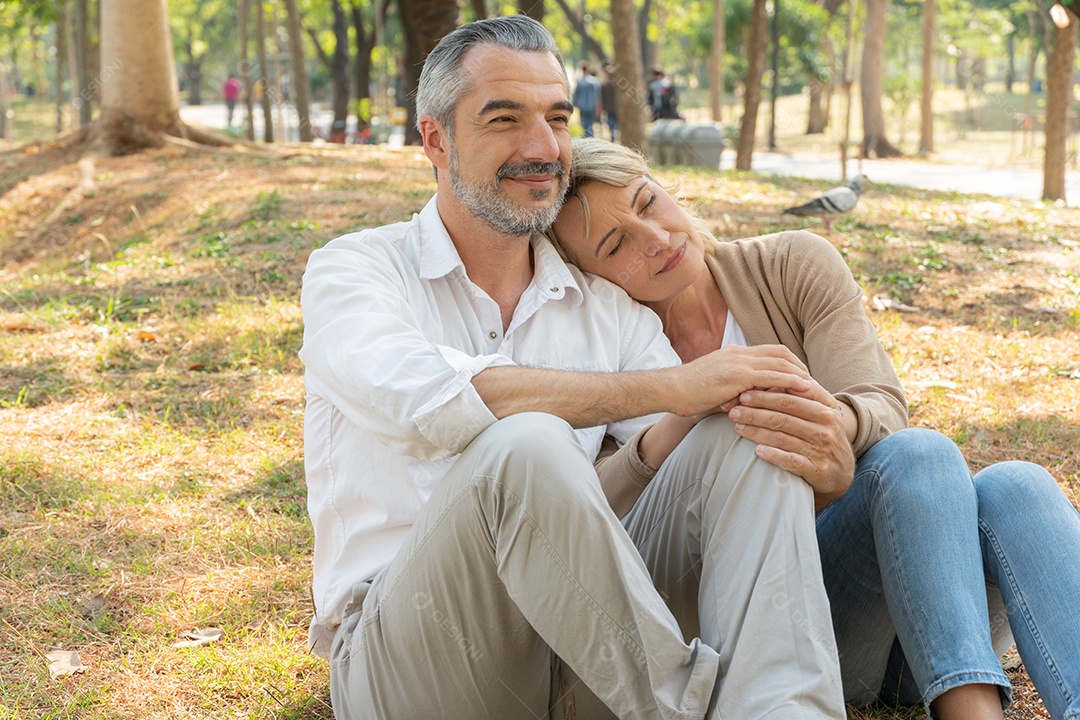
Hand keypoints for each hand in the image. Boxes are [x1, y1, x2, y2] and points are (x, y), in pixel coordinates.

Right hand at [671, 344, 811, 416]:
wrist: (668, 390)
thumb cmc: (686, 394)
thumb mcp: (714, 388)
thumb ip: (732, 390)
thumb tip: (745, 402)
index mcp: (733, 354)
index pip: (768, 352)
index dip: (788, 362)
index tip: (800, 376)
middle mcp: (738, 352)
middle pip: (780, 352)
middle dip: (799, 366)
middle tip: (813, 382)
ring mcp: (738, 361)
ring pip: (780, 361)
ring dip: (800, 373)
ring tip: (815, 386)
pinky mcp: (737, 374)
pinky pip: (772, 375)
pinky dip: (791, 379)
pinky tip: (803, 388)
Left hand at [726, 378, 854, 507]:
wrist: (842, 471)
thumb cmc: (823, 434)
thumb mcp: (820, 411)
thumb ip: (801, 395)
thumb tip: (771, 376)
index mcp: (825, 407)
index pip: (791, 397)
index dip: (765, 394)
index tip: (743, 392)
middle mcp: (826, 426)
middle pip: (783, 415)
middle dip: (755, 412)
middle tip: (734, 409)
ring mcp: (822, 448)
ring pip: (783, 437)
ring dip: (757, 432)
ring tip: (737, 427)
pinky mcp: (817, 469)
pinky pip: (791, 460)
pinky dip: (773, 455)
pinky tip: (757, 451)